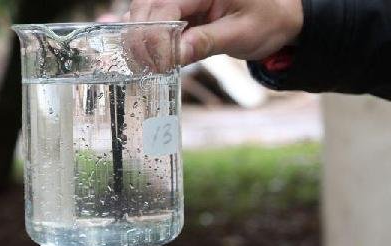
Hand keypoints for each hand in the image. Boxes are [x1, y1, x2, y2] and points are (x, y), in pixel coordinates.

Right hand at [125, 0, 302, 63]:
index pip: (165, 6)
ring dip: (140, 39)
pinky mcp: (176, 9)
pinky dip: (146, 39)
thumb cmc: (265, 22)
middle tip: (149, 68)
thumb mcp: (241, 34)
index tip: (159, 64)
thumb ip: (207, 42)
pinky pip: (151, 20)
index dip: (156, 36)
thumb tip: (177, 55)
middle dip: (142, 38)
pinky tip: (151, 58)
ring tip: (149, 66)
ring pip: (142, 12)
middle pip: (146, 6)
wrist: (275, 19)